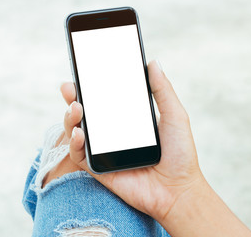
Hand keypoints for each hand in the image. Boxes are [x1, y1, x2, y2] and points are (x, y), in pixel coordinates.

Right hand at [62, 60, 204, 221]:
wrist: (178, 189)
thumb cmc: (180, 153)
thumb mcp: (175, 116)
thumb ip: (163, 90)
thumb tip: (153, 62)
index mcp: (129, 120)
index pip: (106, 99)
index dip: (92, 86)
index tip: (84, 70)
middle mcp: (114, 134)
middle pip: (87, 113)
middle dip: (74, 98)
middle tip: (69, 86)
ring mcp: (105, 151)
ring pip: (77, 131)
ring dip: (70, 117)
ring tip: (76, 107)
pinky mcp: (99, 169)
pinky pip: (79, 155)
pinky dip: (74, 143)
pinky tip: (79, 133)